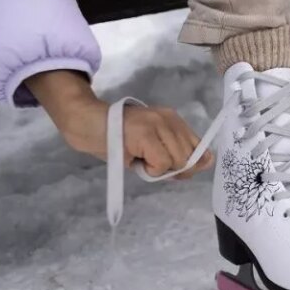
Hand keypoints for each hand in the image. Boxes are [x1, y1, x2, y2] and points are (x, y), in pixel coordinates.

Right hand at [25, 70, 213, 178]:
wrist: (86, 124)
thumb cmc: (116, 139)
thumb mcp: (151, 146)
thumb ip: (175, 154)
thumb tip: (203, 165)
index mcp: (173, 120)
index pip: (200, 146)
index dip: (192, 164)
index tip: (174, 170)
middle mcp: (169, 119)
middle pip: (190, 157)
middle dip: (174, 169)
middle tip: (151, 165)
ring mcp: (158, 124)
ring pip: (178, 161)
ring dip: (160, 169)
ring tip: (142, 159)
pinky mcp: (146, 134)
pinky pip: (162, 163)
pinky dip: (151, 170)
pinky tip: (136, 160)